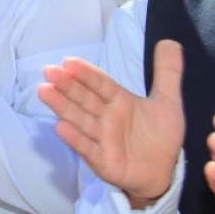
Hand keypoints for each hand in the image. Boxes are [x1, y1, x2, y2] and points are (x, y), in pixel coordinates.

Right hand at [39, 40, 184, 208]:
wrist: (165, 172)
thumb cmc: (161, 136)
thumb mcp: (169, 101)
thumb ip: (168, 72)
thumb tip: (169, 41)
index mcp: (120, 101)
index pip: (101, 84)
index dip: (86, 73)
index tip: (68, 61)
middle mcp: (107, 118)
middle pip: (85, 99)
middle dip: (67, 85)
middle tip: (49, 71)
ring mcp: (104, 140)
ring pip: (80, 120)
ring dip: (62, 106)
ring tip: (45, 91)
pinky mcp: (104, 162)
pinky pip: (88, 149)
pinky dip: (75, 139)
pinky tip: (60, 127)